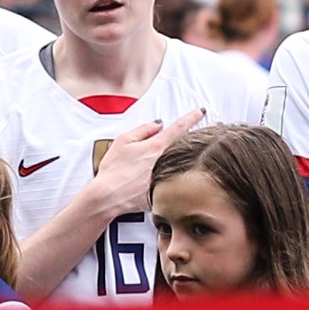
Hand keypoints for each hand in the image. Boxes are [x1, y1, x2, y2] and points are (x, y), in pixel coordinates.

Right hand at [82, 109, 205, 220]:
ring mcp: (165, 179)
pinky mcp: (162, 194)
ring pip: (176, 167)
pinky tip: (150, 186)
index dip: (192, 117)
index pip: (179, 127)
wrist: (107, 197)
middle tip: (177, 145)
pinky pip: (168, 185)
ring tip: (154, 169)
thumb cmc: (112, 171)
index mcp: (155, 147)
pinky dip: (164, 183)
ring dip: (172, 165)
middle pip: (181, 147)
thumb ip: (143, 130)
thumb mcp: (123, 141)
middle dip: (185, 143)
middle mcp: (163, 162)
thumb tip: (158, 125)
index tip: (201, 112)